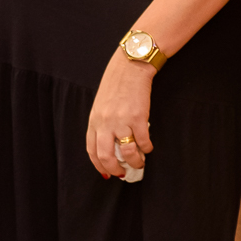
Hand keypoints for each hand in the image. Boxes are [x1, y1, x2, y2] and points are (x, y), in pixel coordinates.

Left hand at [87, 49, 154, 178]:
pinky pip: (143, 141)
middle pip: (105, 155)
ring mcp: (121, 120)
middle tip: (123, 173)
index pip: (92, 150)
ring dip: (134, 161)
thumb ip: (102, 125)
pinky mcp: (138, 117)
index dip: (99, 165)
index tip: (107, 173)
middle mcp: (105, 122)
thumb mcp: (101, 106)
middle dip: (114, 169)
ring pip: (127, 152)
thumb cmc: (115, 86)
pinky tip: (148, 147)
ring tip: (139, 162)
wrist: (130, 67)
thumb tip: (110, 146)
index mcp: (94, 120)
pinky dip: (147, 148)